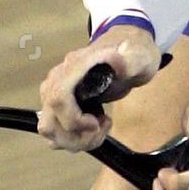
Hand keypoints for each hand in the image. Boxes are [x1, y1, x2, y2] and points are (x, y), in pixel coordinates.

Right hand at [37, 25, 160, 151]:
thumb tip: (116, 59)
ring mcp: (56, 94)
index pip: (57, 99)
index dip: (74, 119)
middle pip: (49, 122)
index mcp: (73, 67)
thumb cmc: (132, 52)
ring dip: (76, 140)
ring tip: (100, 127)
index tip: (97, 122)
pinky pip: (56, 131)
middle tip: (102, 127)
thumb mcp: (139, 56)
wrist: (127, 49)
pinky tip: (94, 127)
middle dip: (77, 137)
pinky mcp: (61, 105)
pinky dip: (74, 138)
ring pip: (50, 131)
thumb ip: (129, 60)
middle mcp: (57, 81)